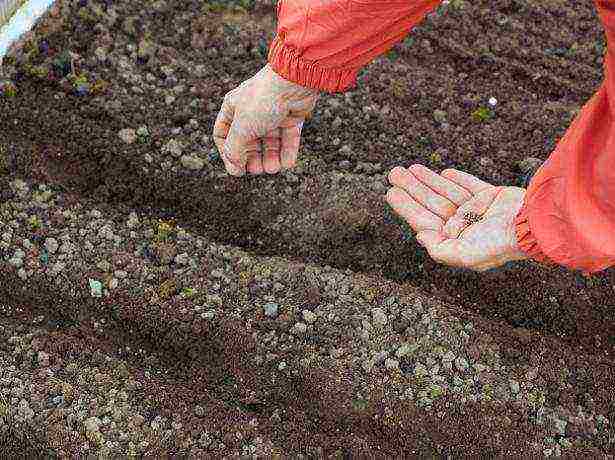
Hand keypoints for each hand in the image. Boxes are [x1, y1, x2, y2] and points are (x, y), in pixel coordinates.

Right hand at [213, 64, 319, 175]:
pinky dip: (287, 152)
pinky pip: (287, 139)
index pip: (223, 135)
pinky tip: (288, 164)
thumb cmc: (263, 100)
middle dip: (252, 158)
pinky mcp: (291, 117)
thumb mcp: (242, 128)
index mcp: (233, 109)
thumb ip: (234, 150)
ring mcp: (272, 114)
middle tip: (258, 170)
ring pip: (269, 143)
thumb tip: (233, 169)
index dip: (228, 154)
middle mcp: (251, 111)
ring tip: (273, 168)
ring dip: (271, 158)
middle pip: (248, 142)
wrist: (293, 82)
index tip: (236, 168)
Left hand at [385, 164, 529, 271]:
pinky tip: (442, 172)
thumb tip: (420, 236)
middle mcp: (464, 225)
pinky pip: (469, 186)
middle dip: (411, 189)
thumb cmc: (500, 243)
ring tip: (409, 168)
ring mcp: (478, 210)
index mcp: (455, 240)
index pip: (424, 220)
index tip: (391, 193)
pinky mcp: (492, 197)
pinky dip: (456, 179)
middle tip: (393, 173)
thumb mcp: (465, 255)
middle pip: (431, 203)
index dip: (406, 206)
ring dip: (427, 180)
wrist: (534, 224)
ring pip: (445, 192)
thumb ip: (440, 249)